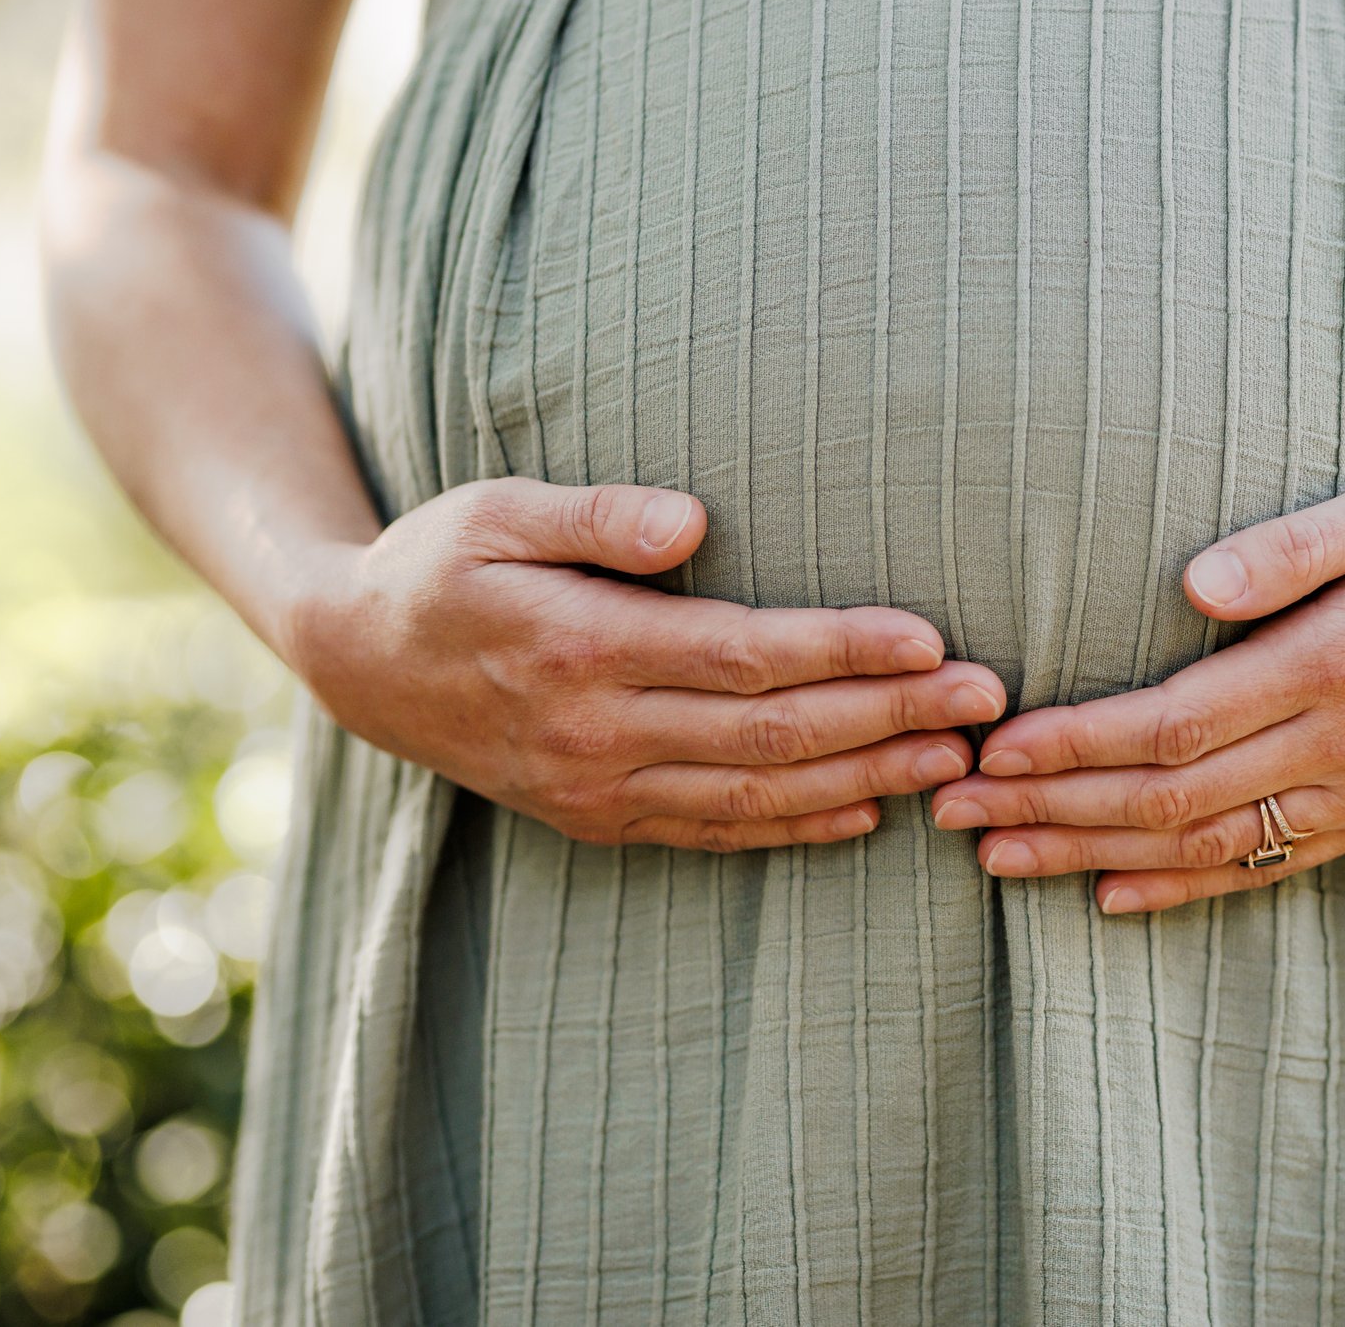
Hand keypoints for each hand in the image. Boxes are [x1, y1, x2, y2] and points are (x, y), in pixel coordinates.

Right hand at [282, 478, 1004, 848]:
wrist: (358, 663)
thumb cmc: (441, 563)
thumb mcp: (496, 511)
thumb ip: (596, 515)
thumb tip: (693, 523)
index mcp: (581, 649)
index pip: (743, 658)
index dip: (843, 651)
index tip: (931, 639)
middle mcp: (597, 734)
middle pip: (773, 735)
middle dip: (889, 717)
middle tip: (986, 699)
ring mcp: (599, 789)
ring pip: (758, 796)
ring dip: (866, 776)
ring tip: (957, 757)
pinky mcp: (600, 819)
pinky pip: (715, 833)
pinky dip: (798, 828)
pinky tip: (869, 810)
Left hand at [927, 458, 1344, 911]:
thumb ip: (1300, 543)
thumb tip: (1193, 580)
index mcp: (1338, 665)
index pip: (1174, 724)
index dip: (1073, 742)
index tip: (988, 743)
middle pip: (1171, 799)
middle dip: (1053, 808)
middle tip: (951, 809)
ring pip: (1209, 846)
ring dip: (1095, 855)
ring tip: (1000, 857)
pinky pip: (1269, 867)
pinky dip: (1185, 887)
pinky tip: (1113, 893)